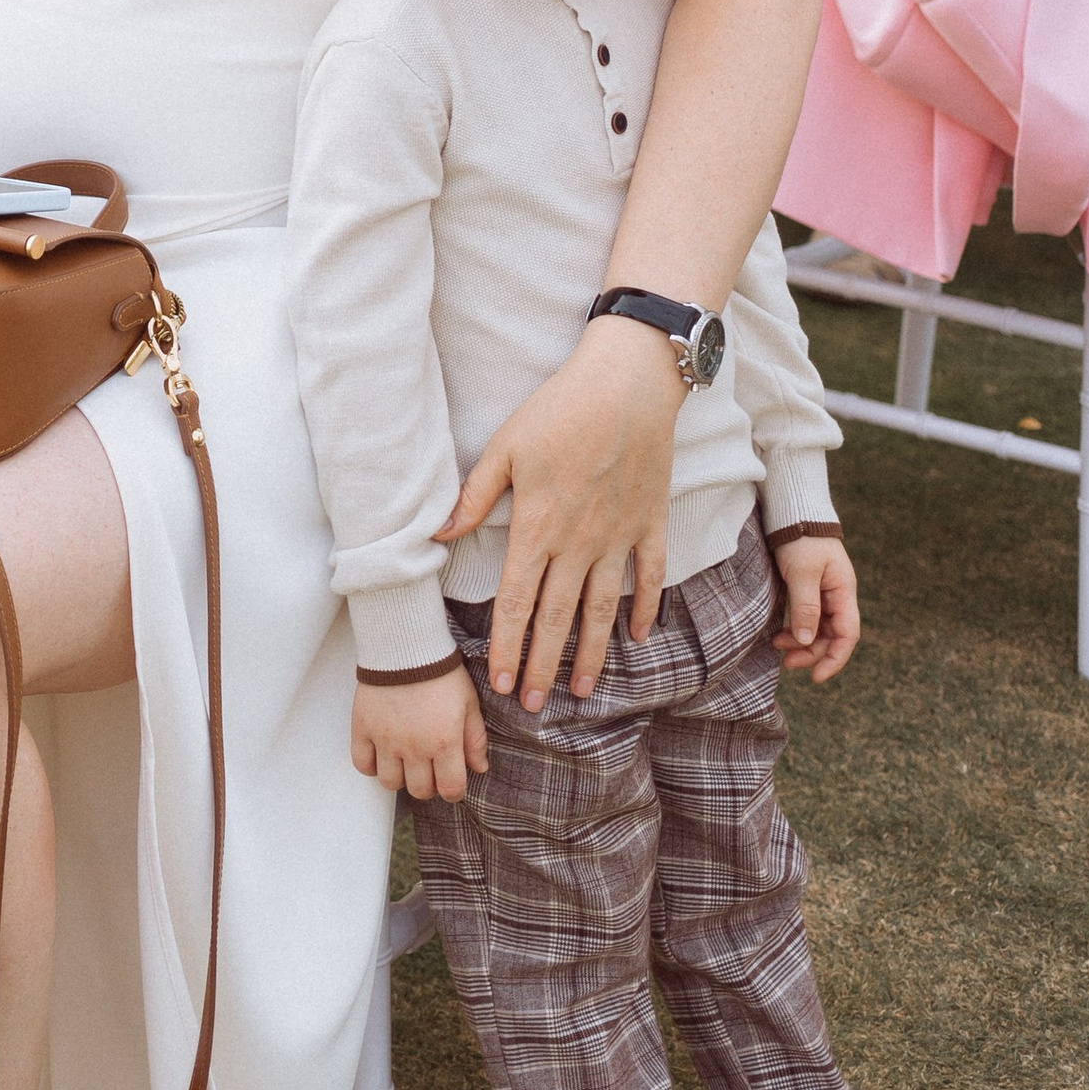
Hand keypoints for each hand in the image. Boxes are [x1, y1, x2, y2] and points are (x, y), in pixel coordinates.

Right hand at [351, 668, 488, 802]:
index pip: (451, 789)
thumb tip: (479, 768)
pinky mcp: (363, 728)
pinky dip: (371, 765)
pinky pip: (362, 763)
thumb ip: (475, 739)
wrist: (405, 644)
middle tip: (428, 768)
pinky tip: (382, 754)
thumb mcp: (469, 703)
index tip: (451, 780)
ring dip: (400, 777)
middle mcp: (414, 747)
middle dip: (428, 784)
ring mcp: (386, 739)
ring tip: (404, 761)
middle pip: (420, 790)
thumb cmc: (441, 672)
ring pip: (390, 782)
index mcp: (444, 742)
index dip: (454, 790)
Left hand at [440, 316, 687, 710]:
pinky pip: (649, 576)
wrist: (628, 383)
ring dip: (591, 653)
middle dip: (544, 665)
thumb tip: (438, 534)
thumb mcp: (505, 447)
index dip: (507, 644)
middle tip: (534, 705)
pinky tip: (639, 636)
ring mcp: (619, 536)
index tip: (500, 682)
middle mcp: (579, 542)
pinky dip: (645, 607)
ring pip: (602, 609)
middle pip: (557, 617)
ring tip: (582, 690)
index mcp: (537, 526)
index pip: (516, 601)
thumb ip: (473, 496)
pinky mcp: (651, 523)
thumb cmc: (559, 409)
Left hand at [771, 534, 860, 683]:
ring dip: (802, 642)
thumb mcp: (802, 573)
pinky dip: (796, 628)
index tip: (815, 676)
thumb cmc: (801, 539)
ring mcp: (824, 592)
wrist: (793, 511)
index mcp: (843, 592)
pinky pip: (807, 617)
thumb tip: (808, 640)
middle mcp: (837, 595)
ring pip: (818, 628)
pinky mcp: (809, 588)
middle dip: (812, 652)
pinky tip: (780, 634)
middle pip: (831, 635)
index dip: (834, 658)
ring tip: (777, 647)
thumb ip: (806, 606)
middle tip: (787, 663)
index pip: (847, 634)